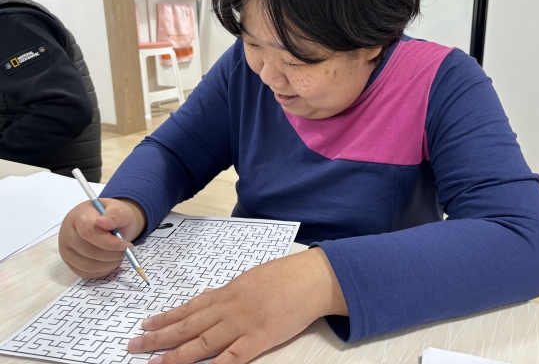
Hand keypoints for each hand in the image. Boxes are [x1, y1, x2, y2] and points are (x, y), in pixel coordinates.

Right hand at [58, 198, 146, 277]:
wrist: (105, 221)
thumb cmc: (111, 215)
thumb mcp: (119, 209)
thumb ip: (115, 215)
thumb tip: (103, 222)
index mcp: (78, 216)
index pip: (88, 232)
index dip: (109, 242)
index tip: (126, 244)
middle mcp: (67, 233)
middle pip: (88, 251)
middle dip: (111, 254)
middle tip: (125, 251)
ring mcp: (66, 249)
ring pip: (87, 265)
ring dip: (108, 264)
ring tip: (119, 256)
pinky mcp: (69, 262)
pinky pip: (85, 273)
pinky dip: (102, 271)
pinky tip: (111, 262)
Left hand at [128, 247, 347, 363]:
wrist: (310, 278)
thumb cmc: (284, 276)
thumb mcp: (251, 278)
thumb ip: (229, 291)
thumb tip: (209, 295)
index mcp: (227, 292)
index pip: (189, 308)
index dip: (166, 318)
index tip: (147, 324)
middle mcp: (227, 308)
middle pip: (186, 326)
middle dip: (158, 337)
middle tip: (134, 345)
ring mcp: (241, 324)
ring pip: (200, 343)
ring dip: (174, 355)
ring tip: (153, 363)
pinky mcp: (258, 339)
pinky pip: (230, 357)